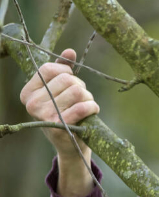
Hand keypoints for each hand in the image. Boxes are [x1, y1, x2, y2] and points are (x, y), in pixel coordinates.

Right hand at [20, 49, 100, 196]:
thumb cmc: (66, 113)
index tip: (69, 82)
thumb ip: (62, 69)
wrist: (71, 145)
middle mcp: (32, 104)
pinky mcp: (60, 126)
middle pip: (66, 79)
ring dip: (88, 97)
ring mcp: (45, 116)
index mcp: (28, 93)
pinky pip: (83, 106)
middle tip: (79, 99)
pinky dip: (92, 107)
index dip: (66, 71)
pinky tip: (91, 111)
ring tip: (84, 106)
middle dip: (80, 86)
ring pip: (77, 91)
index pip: (49, 68)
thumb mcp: (60, 91)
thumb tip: (70, 52)